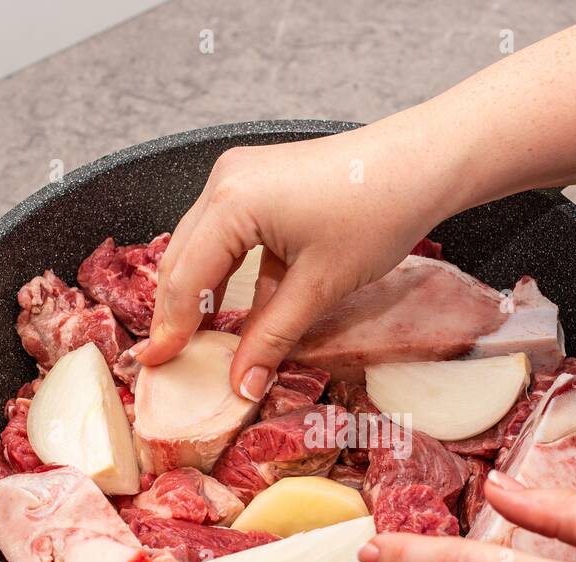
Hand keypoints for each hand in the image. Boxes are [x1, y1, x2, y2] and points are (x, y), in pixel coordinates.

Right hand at [143, 113, 466, 398]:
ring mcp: (240, 177)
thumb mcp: (320, 286)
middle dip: (176, 313)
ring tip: (196, 342)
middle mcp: (225, 182)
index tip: (155, 366)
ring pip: (203, 248)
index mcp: (231, 203)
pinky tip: (237, 314)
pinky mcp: (259, 181)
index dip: (170, 329)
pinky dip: (230, 274)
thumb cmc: (376, 212)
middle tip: (167, 360)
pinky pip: (230, 235)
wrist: (420, 163)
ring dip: (201, 294)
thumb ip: (273, 337)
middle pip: (182, 260)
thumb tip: (243, 383)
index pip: (186, 279)